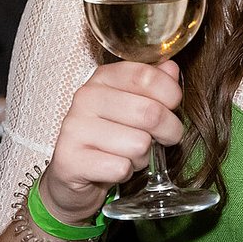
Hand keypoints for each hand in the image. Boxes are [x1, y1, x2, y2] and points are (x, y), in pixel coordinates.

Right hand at [38, 60, 183, 223]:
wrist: (73, 171)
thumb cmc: (111, 134)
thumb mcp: (134, 103)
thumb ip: (154, 83)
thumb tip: (171, 69)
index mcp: (103, 77)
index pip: (147, 76)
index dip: (171, 94)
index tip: (172, 106)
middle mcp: (86, 97)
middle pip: (150, 113)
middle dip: (168, 131)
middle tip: (164, 137)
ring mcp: (75, 128)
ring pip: (139, 145)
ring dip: (143, 156)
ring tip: (129, 153)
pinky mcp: (70, 160)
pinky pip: (121, 168)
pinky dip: (125, 172)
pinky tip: (113, 167)